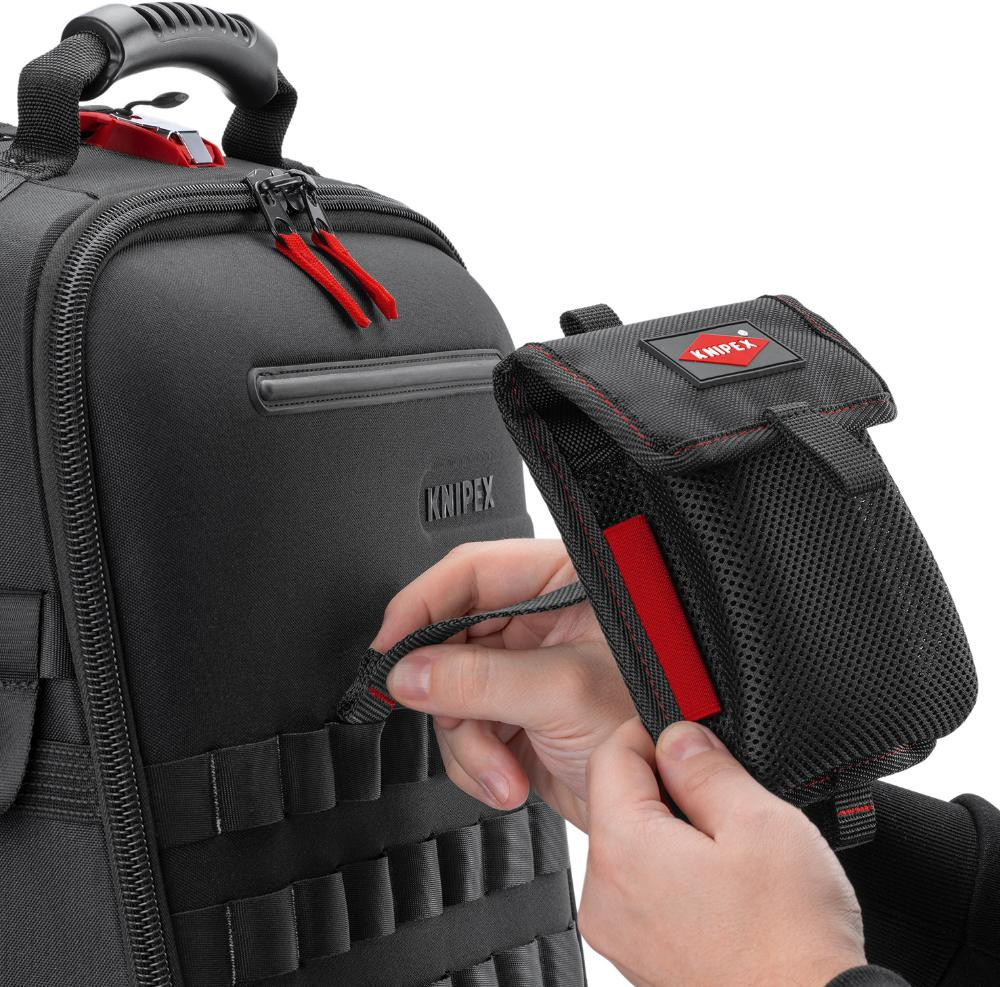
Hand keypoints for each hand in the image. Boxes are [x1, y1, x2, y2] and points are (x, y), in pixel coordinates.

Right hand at [376, 539, 633, 829]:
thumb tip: (407, 674)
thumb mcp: (564, 691)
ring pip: (451, 692)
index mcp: (561, 582)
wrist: (678, 801)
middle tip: (442, 716)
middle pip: (451, 638)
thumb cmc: (661, 720)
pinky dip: (476, 763)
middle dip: (447, 693)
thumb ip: (479, 679)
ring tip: (499, 770)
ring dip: (465, 741)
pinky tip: (506, 779)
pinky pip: (466, 731)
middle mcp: (541, 620)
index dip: (421, 605)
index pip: (470, 572)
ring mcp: (527, 671)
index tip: (390, 648)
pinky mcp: (519, 718)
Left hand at [580, 719, 866, 986]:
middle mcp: (605, 895)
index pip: (610, 755)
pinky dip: (674, 873)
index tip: (690, 738)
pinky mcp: (638, 955)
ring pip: (632, 845)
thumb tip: (678, 737)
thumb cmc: (791, 943)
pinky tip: (724, 888)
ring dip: (673, 831)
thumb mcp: (760, 823)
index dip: (652, 734)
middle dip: (666, 786)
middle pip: (617, 801)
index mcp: (624, 851)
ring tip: (733, 852)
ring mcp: (618, 931)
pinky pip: (642, 888)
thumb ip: (707, 767)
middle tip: (727, 800)